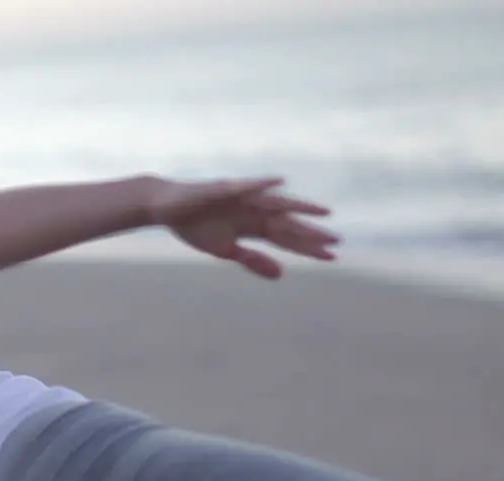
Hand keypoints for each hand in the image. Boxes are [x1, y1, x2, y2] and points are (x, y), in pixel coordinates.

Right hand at [147, 176, 338, 278]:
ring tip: (322, 212)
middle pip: (287, 224)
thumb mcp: (226, 251)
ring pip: (275, 204)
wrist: (166, 208)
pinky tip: (280, 181)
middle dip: (310, 233)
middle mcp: (253, 211)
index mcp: (254, 227)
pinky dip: (262, 184)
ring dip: (298, 207)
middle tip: (337, 242)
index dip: (308, 248)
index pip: (287, 239)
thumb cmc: (195, 226)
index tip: (333, 257)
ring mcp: (241, 199)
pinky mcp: (224, 189)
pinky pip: (245, 186)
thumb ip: (253, 261)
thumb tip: (282, 275)